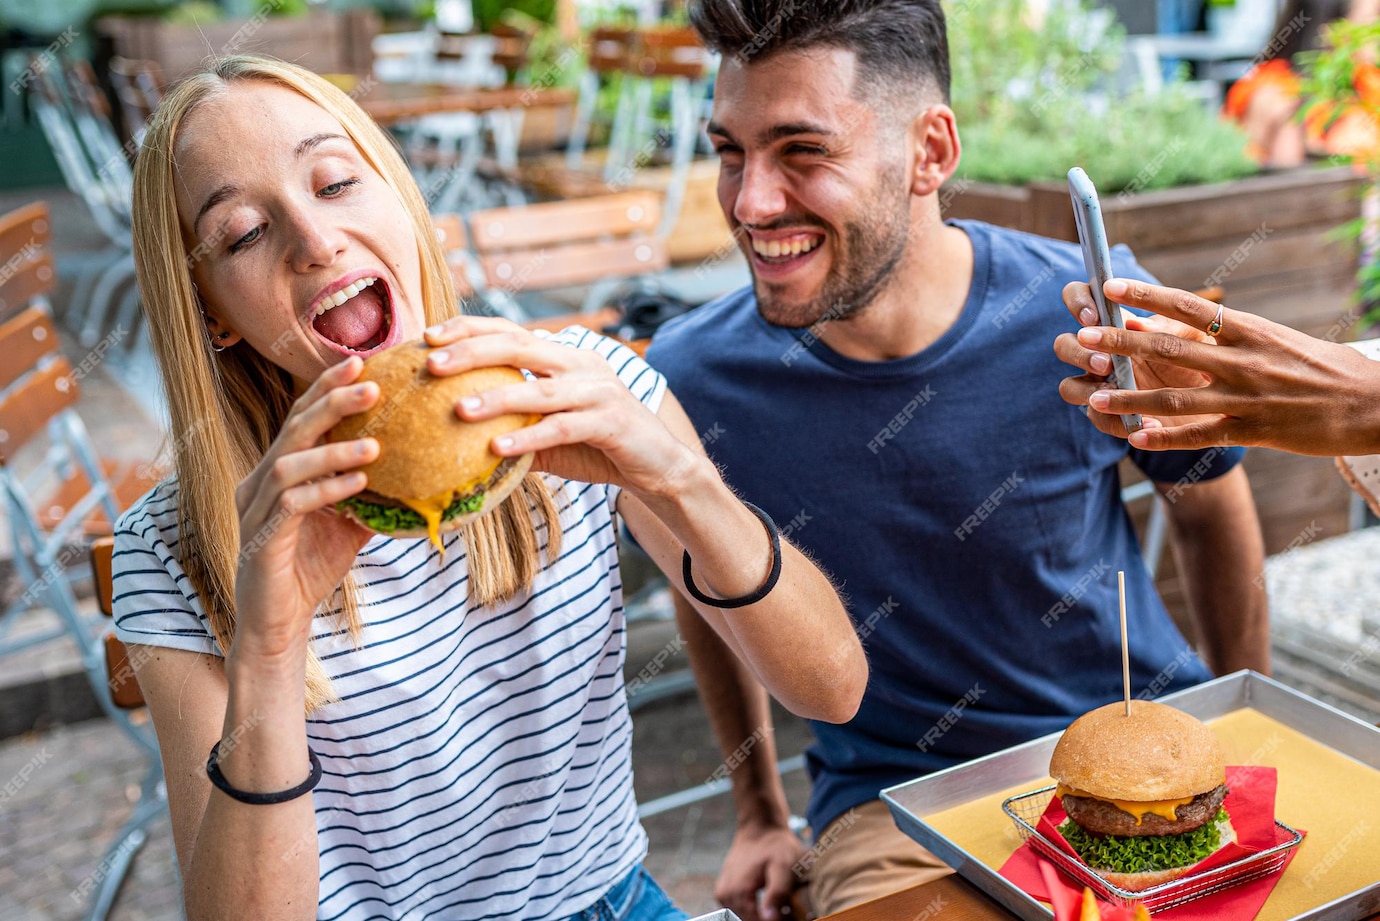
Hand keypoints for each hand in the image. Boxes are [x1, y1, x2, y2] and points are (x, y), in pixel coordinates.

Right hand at [230, 357, 379, 663]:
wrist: (277, 623)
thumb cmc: (310, 567)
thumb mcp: (348, 523)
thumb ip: (370, 494)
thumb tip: (417, 471)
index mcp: (276, 470)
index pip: (301, 418)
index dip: (328, 388)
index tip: (365, 363)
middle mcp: (258, 481)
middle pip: (294, 428)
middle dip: (332, 402)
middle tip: (372, 383)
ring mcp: (255, 509)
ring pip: (290, 463)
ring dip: (334, 449)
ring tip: (375, 443)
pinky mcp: (261, 538)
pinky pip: (294, 505)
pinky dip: (328, 490)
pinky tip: (360, 484)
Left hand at [422, 316, 700, 499]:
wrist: (659, 466)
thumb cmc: (599, 446)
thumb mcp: (550, 433)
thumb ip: (514, 426)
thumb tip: (456, 440)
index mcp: (563, 357)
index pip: (510, 331)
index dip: (469, 329)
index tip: (428, 337)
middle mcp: (580, 364)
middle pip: (519, 345)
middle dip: (471, 350)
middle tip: (432, 362)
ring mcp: (598, 391)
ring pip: (538, 389)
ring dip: (496, 398)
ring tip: (458, 408)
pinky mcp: (610, 422)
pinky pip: (562, 427)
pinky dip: (528, 438)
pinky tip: (497, 449)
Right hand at [716, 822, 804, 920]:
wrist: (761, 828)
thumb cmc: (775, 845)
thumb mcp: (784, 866)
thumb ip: (778, 893)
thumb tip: (769, 918)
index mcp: (740, 891)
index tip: (789, 913)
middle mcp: (726, 895)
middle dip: (768, 918)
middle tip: (784, 906)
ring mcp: (723, 894)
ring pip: (743, 918)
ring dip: (759, 915)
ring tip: (774, 900)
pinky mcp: (723, 892)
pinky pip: (737, 911)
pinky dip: (751, 909)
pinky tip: (762, 899)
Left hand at [1055, 279, 1379, 455]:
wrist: (1376, 402)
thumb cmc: (1322, 367)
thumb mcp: (1276, 338)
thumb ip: (1229, 334)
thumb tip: (1176, 324)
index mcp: (1251, 329)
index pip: (1188, 307)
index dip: (1145, 296)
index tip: (1109, 287)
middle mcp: (1245, 360)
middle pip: (1171, 349)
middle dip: (1122, 344)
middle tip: (1083, 337)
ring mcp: (1249, 398)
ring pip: (1177, 398)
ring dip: (1132, 398)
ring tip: (1094, 396)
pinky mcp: (1256, 432)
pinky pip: (1201, 436)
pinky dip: (1166, 438)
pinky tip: (1135, 439)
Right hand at [1055, 281, 1222, 440]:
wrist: (1224, 399)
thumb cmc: (1206, 356)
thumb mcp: (1196, 336)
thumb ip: (1170, 328)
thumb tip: (1139, 325)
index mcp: (1117, 323)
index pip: (1081, 299)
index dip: (1078, 303)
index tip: (1094, 317)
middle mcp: (1101, 352)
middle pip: (1064, 345)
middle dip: (1078, 352)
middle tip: (1105, 363)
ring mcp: (1100, 386)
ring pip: (1068, 387)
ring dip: (1084, 391)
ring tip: (1112, 395)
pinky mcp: (1111, 416)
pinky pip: (1100, 420)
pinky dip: (1121, 422)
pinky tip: (1150, 424)